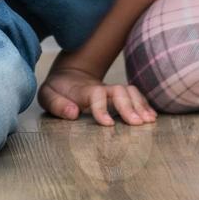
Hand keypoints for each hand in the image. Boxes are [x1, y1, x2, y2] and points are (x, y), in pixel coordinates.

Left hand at [38, 63, 156, 126]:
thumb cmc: (57, 89)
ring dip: (140, 105)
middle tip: (137, 123)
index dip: (102, 108)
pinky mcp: (118, 94)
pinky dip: (144, 104)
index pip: (95, 95)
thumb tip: (73, 112)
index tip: (108, 124)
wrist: (68, 74)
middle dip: (128, 107)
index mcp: (82, 90)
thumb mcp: (47, 94)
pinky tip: (151, 116)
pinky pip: (135, 95)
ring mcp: (111, 90)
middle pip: (118, 91)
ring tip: (149, 121)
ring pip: (130, 91)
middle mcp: (100, 88)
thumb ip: (57, 103)